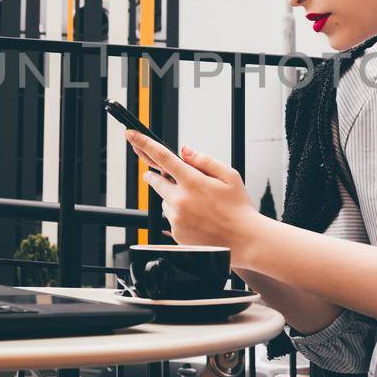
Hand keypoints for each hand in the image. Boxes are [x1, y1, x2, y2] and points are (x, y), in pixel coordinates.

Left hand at [124, 129, 257, 253]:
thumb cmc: (239, 208)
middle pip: (156, 180)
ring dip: (173, 196)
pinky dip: (179, 213)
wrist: (245, 240)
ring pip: (165, 200)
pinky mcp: (176, 233)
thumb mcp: (229, 175)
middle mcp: (181, 200)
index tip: (131, 136)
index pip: (162, 157)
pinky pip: (171, 217)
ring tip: (199, 204)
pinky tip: (199, 217)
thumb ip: (204, 160)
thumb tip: (184, 151)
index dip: (144, 144)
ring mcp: (177, 218)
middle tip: (170, 176)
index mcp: (193, 182)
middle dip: (157, 174)